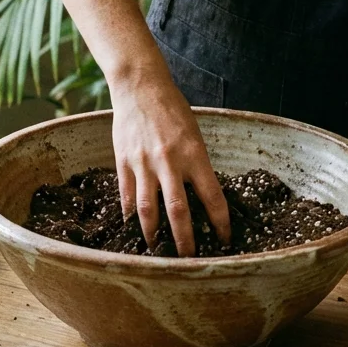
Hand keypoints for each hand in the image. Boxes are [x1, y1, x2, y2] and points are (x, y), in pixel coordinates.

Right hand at [109, 74, 230, 255]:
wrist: (140, 87)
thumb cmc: (172, 109)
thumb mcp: (194, 135)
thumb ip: (196, 165)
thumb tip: (200, 197)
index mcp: (194, 154)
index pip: (212, 197)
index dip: (220, 223)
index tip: (224, 239)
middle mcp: (169, 162)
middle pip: (178, 211)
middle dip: (184, 240)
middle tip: (188, 259)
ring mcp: (143, 164)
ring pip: (148, 209)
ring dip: (153, 234)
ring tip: (157, 249)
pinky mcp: (123, 162)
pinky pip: (126, 195)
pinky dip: (130, 214)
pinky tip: (133, 227)